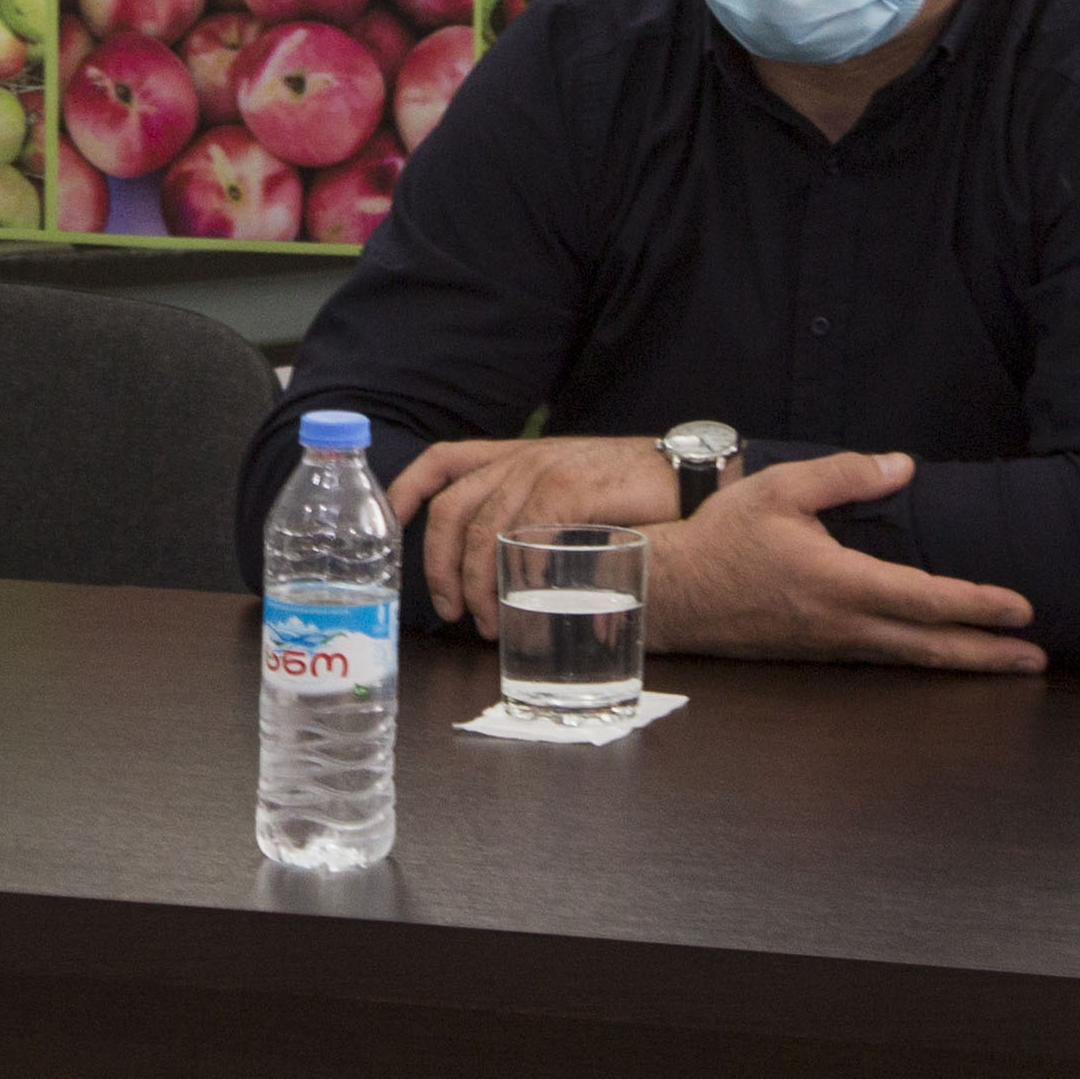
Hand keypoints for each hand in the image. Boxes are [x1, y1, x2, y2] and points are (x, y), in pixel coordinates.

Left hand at [384, 431, 675, 635]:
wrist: (690, 474)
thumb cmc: (634, 492)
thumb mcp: (572, 493)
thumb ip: (534, 519)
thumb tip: (503, 578)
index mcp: (515, 454)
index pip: (443, 460)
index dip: (407, 488)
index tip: (389, 522)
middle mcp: (522, 458)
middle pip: (452, 510)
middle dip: (440, 567)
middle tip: (453, 612)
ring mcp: (546, 470)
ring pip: (483, 531)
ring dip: (479, 585)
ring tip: (491, 623)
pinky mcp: (573, 489)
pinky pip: (525, 535)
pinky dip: (518, 573)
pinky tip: (525, 600)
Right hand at [635, 451, 1042, 672]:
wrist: (672, 595)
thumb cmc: (722, 537)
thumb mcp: (780, 488)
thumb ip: (845, 475)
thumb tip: (903, 466)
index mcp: (840, 583)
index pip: (926, 599)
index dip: (978, 604)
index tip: (1021, 608)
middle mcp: (844, 625)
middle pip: (930, 646)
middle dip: (987, 654)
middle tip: (1035, 659)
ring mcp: (832, 647)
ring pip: (910, 660)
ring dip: (963, 663)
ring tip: (1005, 664)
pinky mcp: (818, 654)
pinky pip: (884, 660)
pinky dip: (923, 661)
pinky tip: (939, 655)